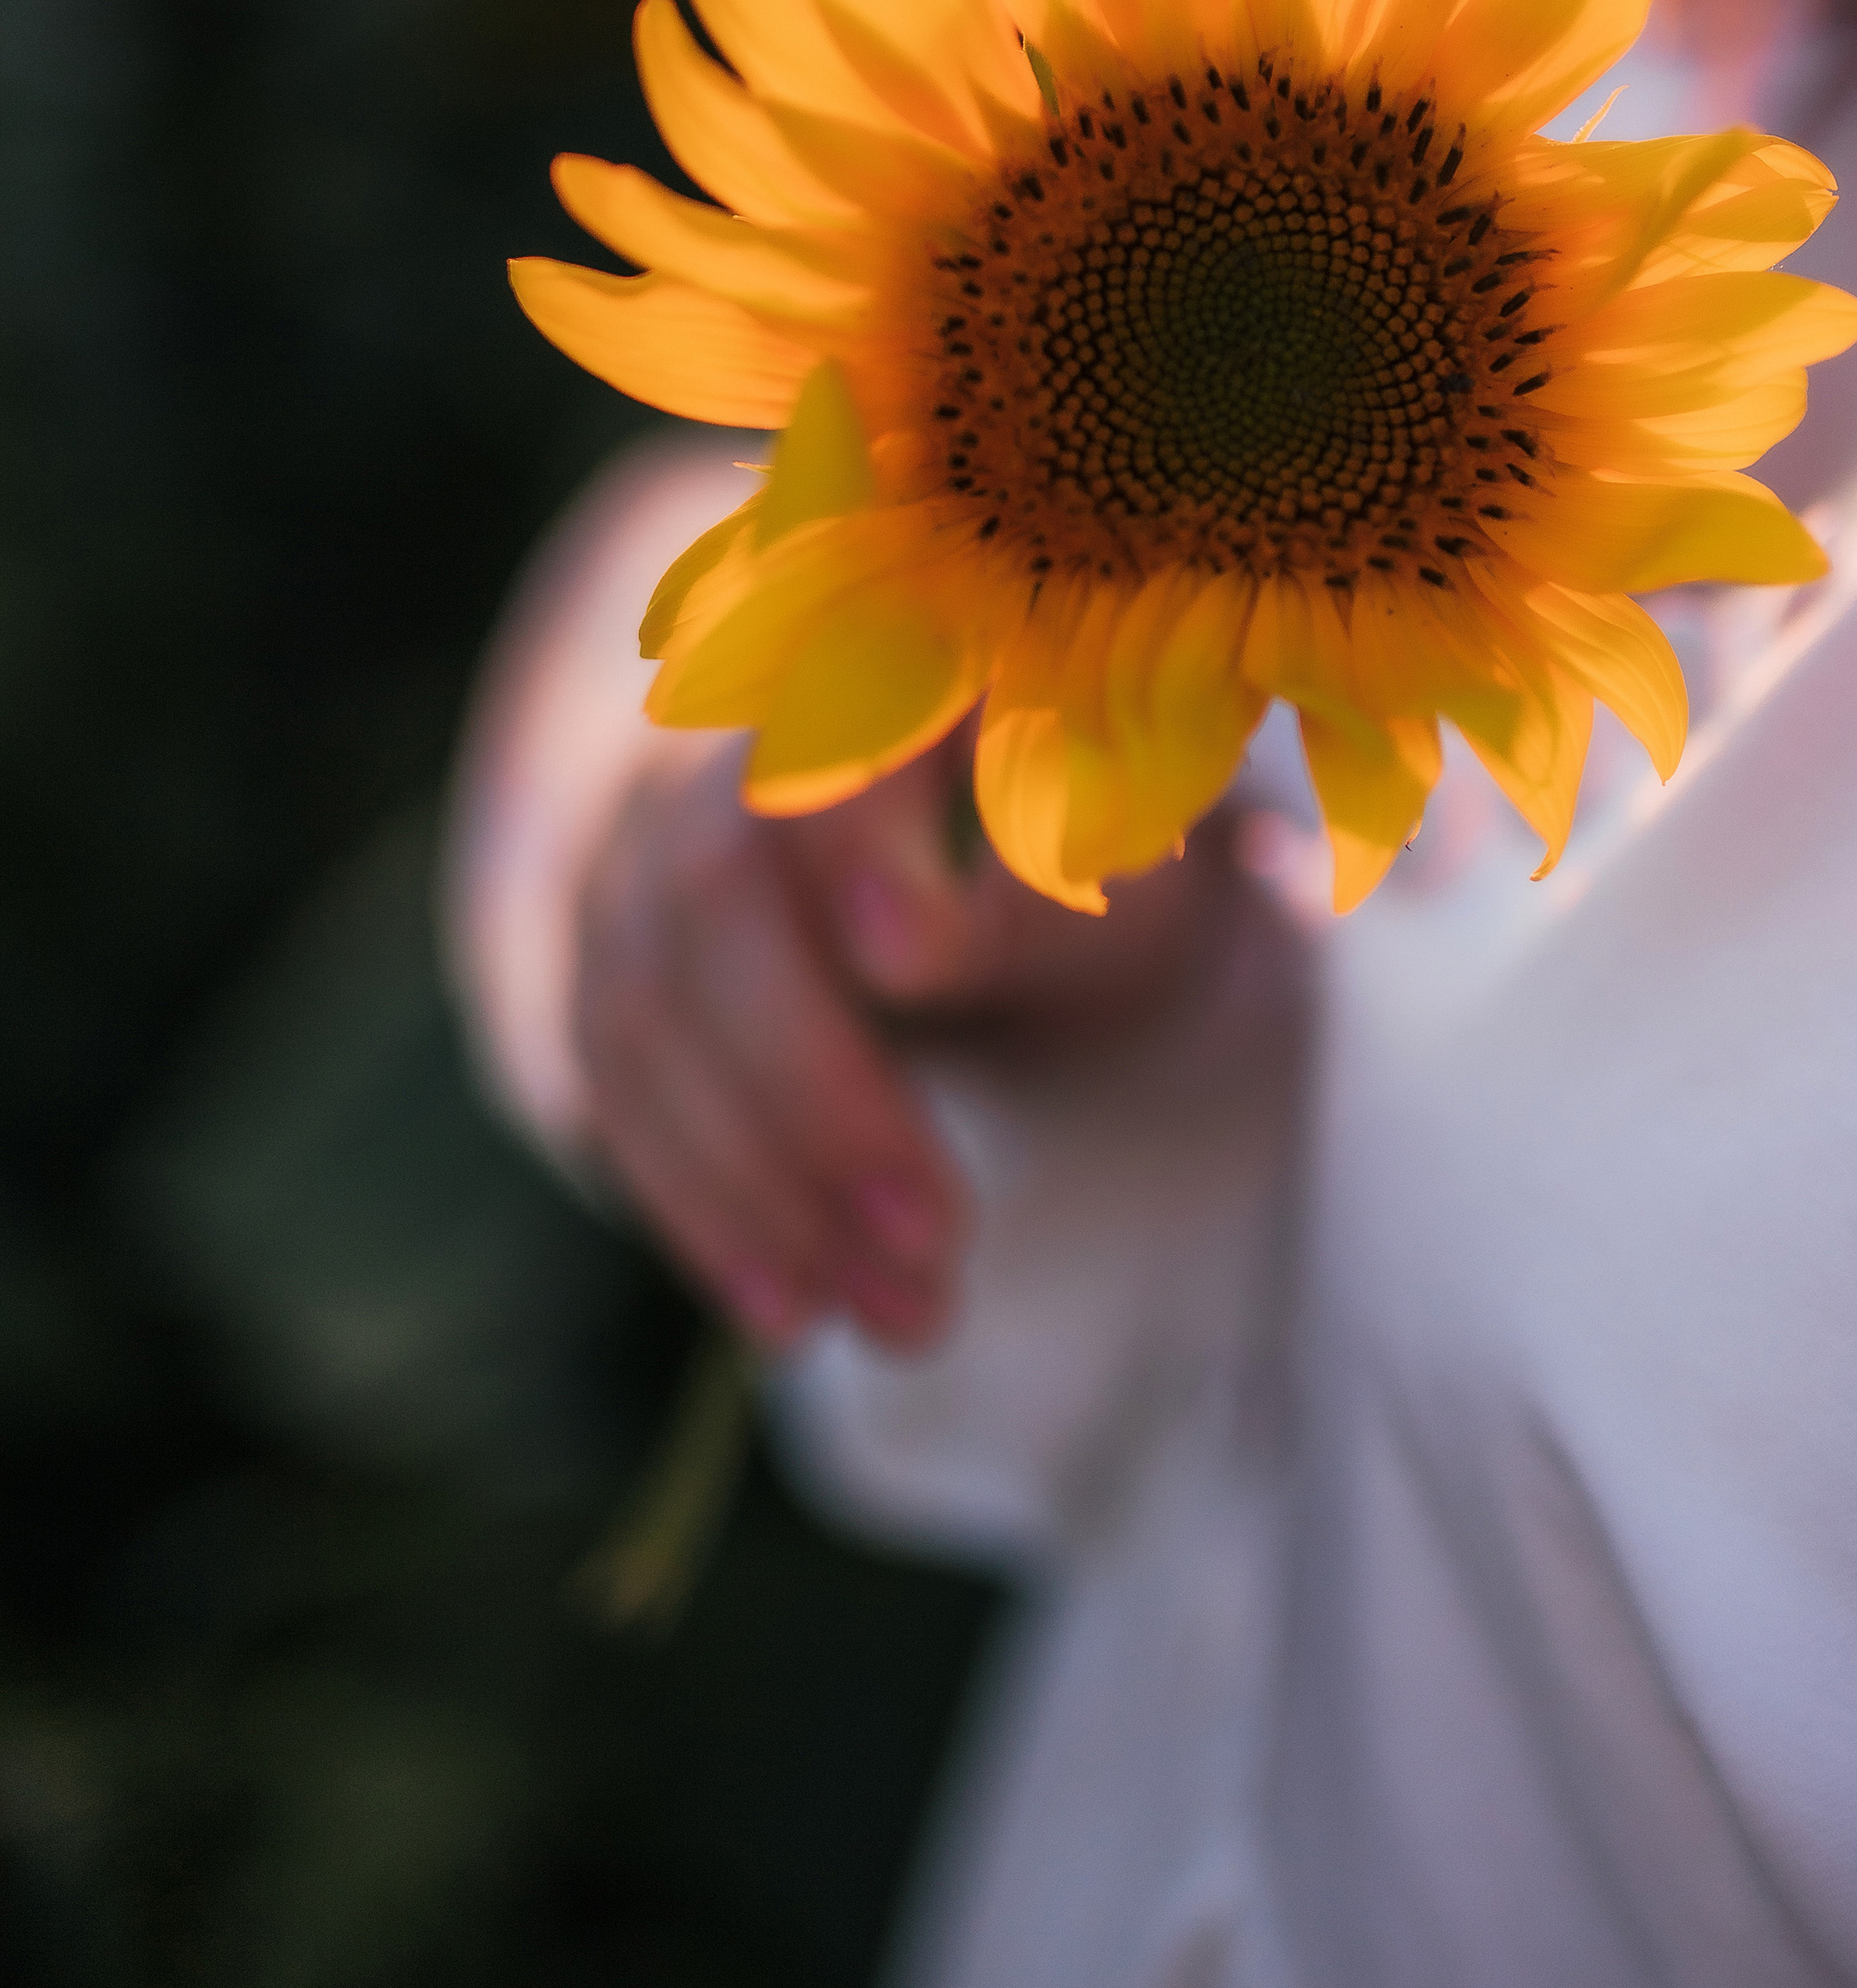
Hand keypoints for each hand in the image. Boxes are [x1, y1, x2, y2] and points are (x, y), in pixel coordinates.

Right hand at [569, 718, 1256, 1354]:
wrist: (1002, 872)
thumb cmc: (1083, 867)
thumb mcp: (1119, 881)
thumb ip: (1039, 897)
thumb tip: (916, 944)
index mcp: (879, 674)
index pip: (829, 721)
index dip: (849, 834)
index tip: (910, 957)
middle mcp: (732, 739)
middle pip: (711, 890)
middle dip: (816, 1083)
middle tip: (939, 1235)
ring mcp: (645, 844)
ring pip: (644, 1002)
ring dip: (765, 1180)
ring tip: (904, 1312)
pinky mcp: (607, 957)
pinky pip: (606, 1084)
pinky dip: (700, 1205)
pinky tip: (793, 1312)